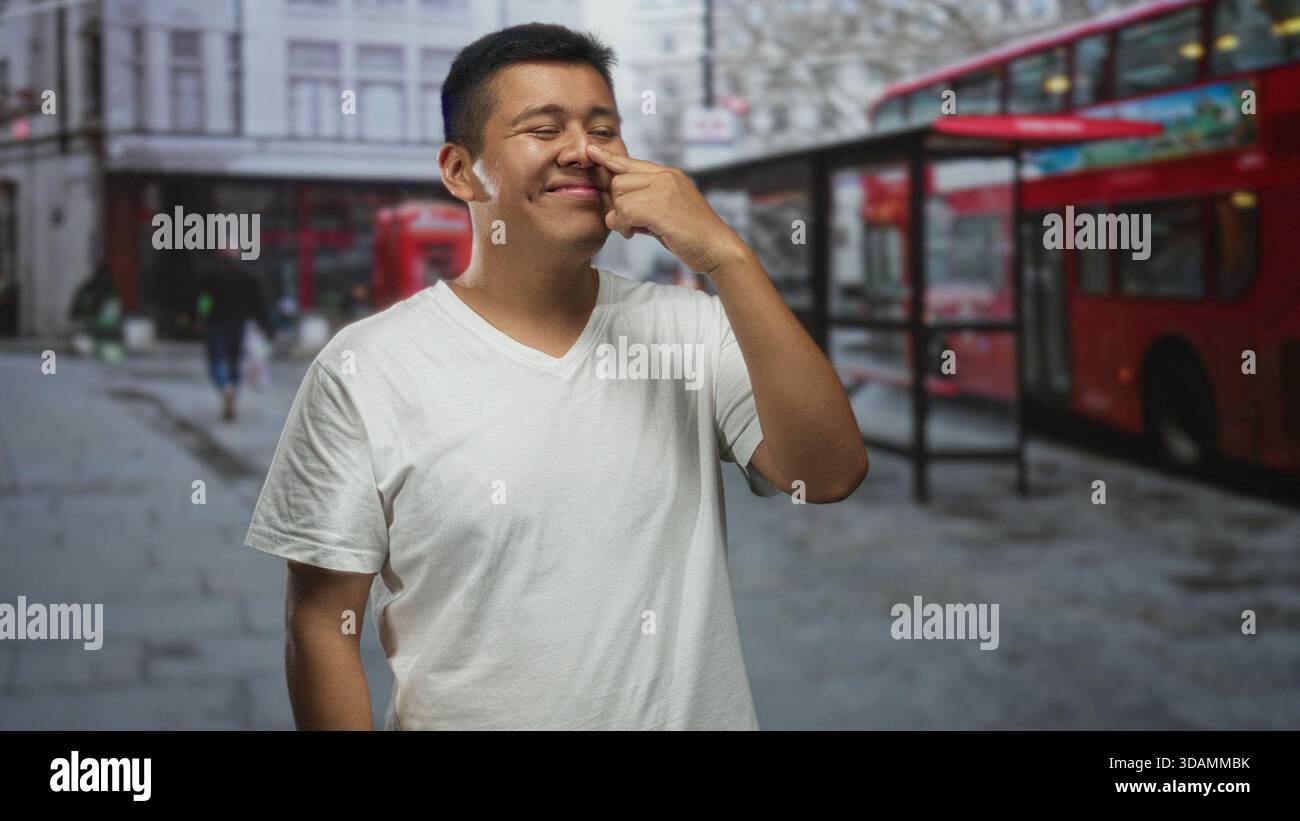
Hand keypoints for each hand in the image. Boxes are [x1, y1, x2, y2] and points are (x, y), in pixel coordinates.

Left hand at [586, 144, 748, 277]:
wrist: (719, 249)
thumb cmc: (693, 237)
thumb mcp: (665, 218)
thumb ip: (639, 212)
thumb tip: (611, 217)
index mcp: (669, 175)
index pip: (631, 162)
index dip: (609, 158)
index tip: (591, 151)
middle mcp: (666, 176)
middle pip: (619, 180)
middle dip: (617, 204)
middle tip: (628, 223)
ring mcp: (664, 189)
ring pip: (620, 195)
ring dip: (620, 217)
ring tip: (633, 230)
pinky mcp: (661, 207)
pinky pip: (625, 211)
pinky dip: (624, 226)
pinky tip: (633, 234)